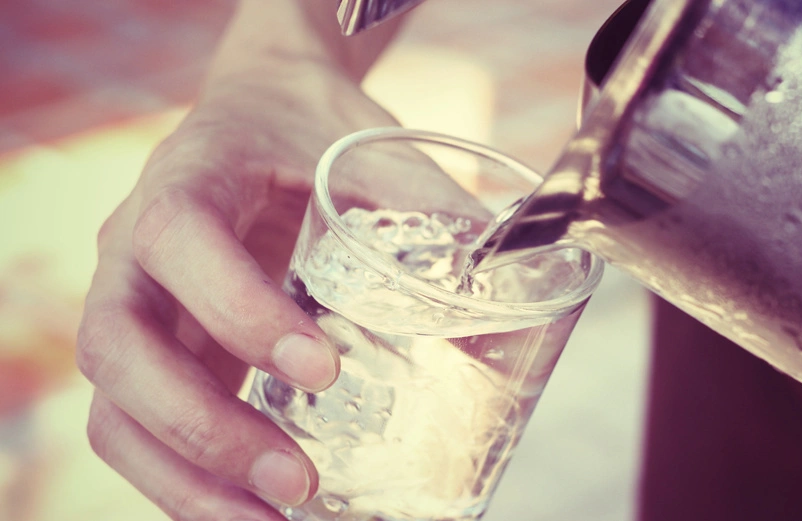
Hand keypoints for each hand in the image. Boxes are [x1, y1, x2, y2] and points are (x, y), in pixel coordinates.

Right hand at [75, 66, 397, 519]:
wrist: (263, 109)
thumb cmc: (313, 131)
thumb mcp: (374, 152)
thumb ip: (432, 210)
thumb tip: (512, 291)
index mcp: (190, 176)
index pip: (178, 239)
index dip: (236, 311)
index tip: (321, 371)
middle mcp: (136, 247)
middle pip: (118, 345)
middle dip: (200, 426)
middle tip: (294, 482)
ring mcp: (136, 304)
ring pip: (113, 407)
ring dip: (184, 476)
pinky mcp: (158, 351)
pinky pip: (138, 428)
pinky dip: (184, 481)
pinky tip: (247, 513)